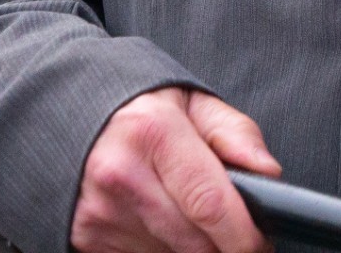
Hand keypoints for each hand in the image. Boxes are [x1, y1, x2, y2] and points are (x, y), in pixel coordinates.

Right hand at [72, 87, 281, 252]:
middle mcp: (122, 174)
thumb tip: (269, 174)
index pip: (209, 202)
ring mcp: (98, 212)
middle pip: (192, 241)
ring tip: (197, 221)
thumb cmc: (144, 108)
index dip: (242, 234)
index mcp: (155, 131)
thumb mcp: (194, 102)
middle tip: (240, 237)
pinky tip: (167, 227)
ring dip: (192, 249)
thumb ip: (235, 134)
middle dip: (223, 246)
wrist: (71, 112)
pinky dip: (162, 251)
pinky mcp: (84, 238)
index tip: (261, 244)